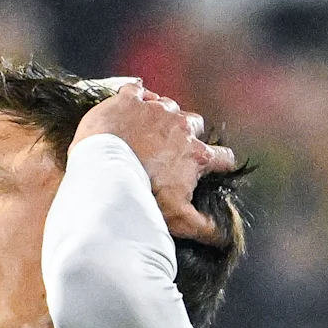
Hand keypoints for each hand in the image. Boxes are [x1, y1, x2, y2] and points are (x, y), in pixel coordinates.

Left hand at [75, 86, 241, 242]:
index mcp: (196, 154)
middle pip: (195, 124)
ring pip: (168, 105)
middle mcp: (181, 127)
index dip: (222, 163)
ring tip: (149, 127)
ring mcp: (155, 109)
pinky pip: (137, 89)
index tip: (217, 168)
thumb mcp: (177, 219)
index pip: (223, 156)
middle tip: (172, 148)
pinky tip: (131, 102)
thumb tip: (223, 237)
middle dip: (188, 134)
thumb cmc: (142, 197)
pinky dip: (136, 96)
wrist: (104, 173)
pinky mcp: (128, 100)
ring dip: (162, 115)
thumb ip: (204, 227)